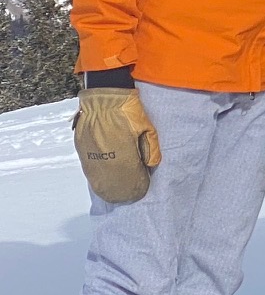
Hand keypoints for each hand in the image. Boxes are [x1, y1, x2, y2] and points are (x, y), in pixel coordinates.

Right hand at [73, 86, 161, 203]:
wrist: (105, 97)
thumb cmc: (129, 111)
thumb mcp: (146, 127)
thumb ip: (150, 148)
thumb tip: (152, 166)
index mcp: (122, 151)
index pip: (129, 175)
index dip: (135, 185)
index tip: (140, 191)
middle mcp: (105, 155)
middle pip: (113, 180)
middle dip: (120, 190)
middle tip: (127, 197)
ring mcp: (91, 152)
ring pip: (98, 176)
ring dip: (106, 186)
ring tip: (113, 195)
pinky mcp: (82, 148)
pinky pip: (89, 167)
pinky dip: (95, 176)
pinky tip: (100, 182)